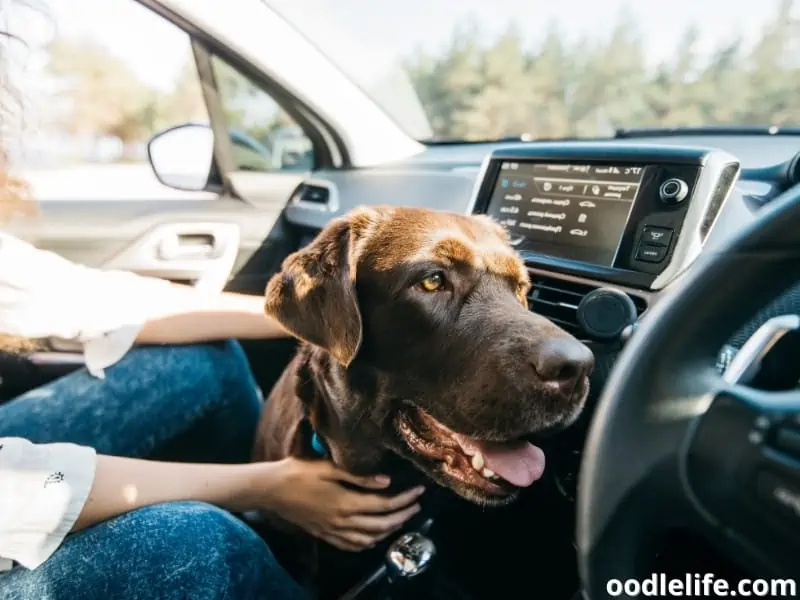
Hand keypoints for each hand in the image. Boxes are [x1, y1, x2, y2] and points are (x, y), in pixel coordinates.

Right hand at [264, 457, 424, 550]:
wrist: (271, 489)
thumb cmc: (299, 472)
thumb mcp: (329, 467)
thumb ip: (359, 477)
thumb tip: (386, 482)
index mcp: (346, 503)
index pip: (384, 505)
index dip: (405, 499)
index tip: (420, 491)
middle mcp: (342, 521)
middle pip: (382, 525)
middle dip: (403, 515)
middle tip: (417, 505)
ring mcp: (333, 531)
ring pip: (369, 539)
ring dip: (389, 530)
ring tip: (401, 518)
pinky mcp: (324, 534)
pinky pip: (352, 545)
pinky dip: (368, 543)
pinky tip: (374, 536)